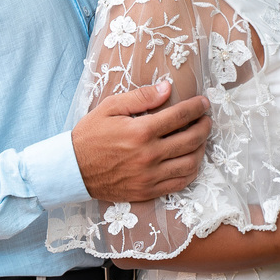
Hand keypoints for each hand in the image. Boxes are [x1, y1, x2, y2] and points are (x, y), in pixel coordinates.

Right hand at [72, 81, 211, 200]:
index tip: (204, 102)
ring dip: (201, 149)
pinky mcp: (148, 190)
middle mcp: (149, 155)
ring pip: (190, 163)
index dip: (197, 107)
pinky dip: (192, 171)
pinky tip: (191, 160)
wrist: (73, 169)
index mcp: (141, 131)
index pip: (180, 116)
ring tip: (201, 138)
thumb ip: (141, 97)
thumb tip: (168, 88)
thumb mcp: (110, 107)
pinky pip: (180, 183)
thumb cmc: (90, 135)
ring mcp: (150, 176)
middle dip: (204, 126)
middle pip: (191, 139)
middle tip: (206, 119)